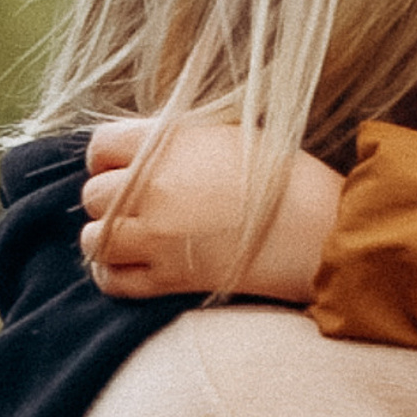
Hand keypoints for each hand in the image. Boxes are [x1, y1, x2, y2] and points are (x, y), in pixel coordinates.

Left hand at [81, 119, 341, 303]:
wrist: (323, 229)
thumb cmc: (288, 179)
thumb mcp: (230, 136)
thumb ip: (178, 141)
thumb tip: (142, 151)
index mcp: (168, 142)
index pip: (99, 145)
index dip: (105, 159)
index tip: (120, 170)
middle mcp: (154, 186)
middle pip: (93, 195)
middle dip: (109, 203)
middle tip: (135, 210)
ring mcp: (158, 234)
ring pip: (95, 239)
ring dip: (106, 241)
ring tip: (131, 242)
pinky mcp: (171, 277)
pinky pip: (113, 280)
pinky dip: (113, 275)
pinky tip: (129, 269)